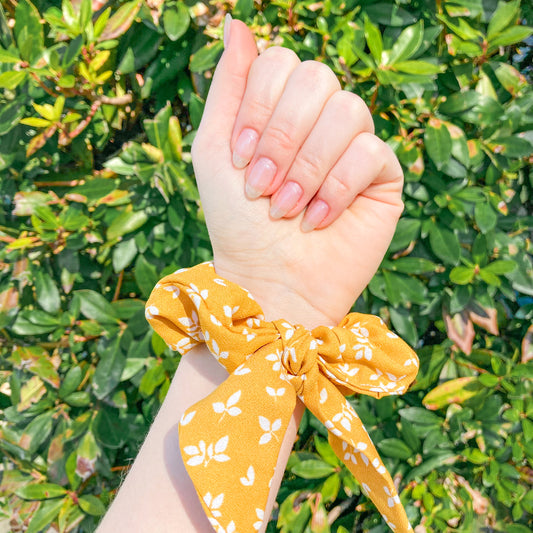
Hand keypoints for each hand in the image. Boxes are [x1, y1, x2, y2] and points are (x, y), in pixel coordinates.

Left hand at [191, 18, 403, 327]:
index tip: (241, 157)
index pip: (281, 62)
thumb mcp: (215, 151)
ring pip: (348, 111)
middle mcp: (320, 120)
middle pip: (317, 79)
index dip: (259, 106)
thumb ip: (228, 89)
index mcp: (282, 109)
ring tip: (286, 209)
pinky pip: (370, 152)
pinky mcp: (383, 175)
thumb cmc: (237, 222)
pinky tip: (318, 219)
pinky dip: (336, 188)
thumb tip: (237, 23)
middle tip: (262, 188)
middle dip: (282, 138)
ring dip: (307, 166)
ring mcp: (354, 145)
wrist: (269, 280)